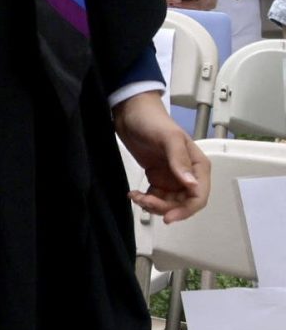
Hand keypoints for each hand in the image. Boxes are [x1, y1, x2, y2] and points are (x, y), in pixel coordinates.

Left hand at [113, 95, 209, 222]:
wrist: (130, 112)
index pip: (199, 196)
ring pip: (169, 203)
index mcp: (198, 166)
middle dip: (165, 208)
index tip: (167, 217)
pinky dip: (146, 200)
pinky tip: (134, 194)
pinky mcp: (158, 177)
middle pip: (183, 203)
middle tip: (145, 202)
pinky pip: (156, 197)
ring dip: (153, 205)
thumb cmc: (152, 121)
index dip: (186, 210)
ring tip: (136, 196)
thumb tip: (191, 186)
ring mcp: (173, 177)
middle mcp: (189, 174)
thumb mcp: (168, 138)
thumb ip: (179, 161)